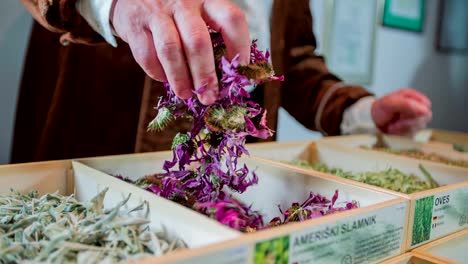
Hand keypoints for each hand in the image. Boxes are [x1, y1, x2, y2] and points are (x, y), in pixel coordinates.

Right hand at [111, 0, 249, 104]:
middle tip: (209, 96)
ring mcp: (157, 12)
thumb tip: (227, 78)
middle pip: (198, 41)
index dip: (239, 47)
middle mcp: (183, 3)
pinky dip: (157, 72)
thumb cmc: (174, 11)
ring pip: (171, 50)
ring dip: (180, 78)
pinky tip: (164, 79)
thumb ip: (212, 36)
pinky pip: (147, 54)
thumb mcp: (198, 12)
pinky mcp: (134, 24)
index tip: (240, 71)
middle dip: (205, 75)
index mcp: (207, 0)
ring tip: (185, 94)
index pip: (231, 20)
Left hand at [371, 88, 431, 134]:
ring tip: (392, 126)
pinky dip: (401, 133)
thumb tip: (425, 110)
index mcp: (412, 97)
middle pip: (424, 118)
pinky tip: (394, 130)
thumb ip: (407, 104)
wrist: (371, 120)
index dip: (417, 112)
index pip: (426, 106)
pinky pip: (412, 134)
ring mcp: (415, 119)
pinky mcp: (411, 129)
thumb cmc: (380, 109)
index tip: (403, 115)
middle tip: (395, 123)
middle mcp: (416, 107)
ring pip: (418, 127)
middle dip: (408, 123)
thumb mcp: (390, 103)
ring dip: (403, 129)